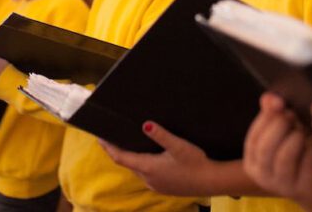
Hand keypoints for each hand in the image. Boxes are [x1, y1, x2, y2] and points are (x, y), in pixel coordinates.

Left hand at [100, 121, 215, 195]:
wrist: (212, 181)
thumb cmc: (196, 162)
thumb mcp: (178, 146)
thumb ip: (161, 135)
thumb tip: (144, 124)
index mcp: (149, 167)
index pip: (121, 157)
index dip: (108, 147)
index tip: (99, 137)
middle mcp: (149, 178)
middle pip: (127, 163)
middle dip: (117, 150)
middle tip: (110, 136)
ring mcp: (156, 184)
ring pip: (136, 169)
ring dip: (129, 157)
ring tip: (126, 142)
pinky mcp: (164, 187)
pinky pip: (145, 174)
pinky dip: (140, 163)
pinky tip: (146, 156)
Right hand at [243, 94, 311, 210]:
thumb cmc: (294, 150)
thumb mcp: (279, 131)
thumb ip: (271, 112)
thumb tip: (269, 97)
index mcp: (252, 161)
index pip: (254, 137)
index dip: (266, 118)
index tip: (280, 103)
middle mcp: (263, 176)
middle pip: (266, 148)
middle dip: (280, 126)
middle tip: (292, 115)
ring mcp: (283, 186)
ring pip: (284, 157)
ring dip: (295, 137)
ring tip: (303, 129)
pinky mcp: (303, 189)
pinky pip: (306, 166)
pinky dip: (311, 149)